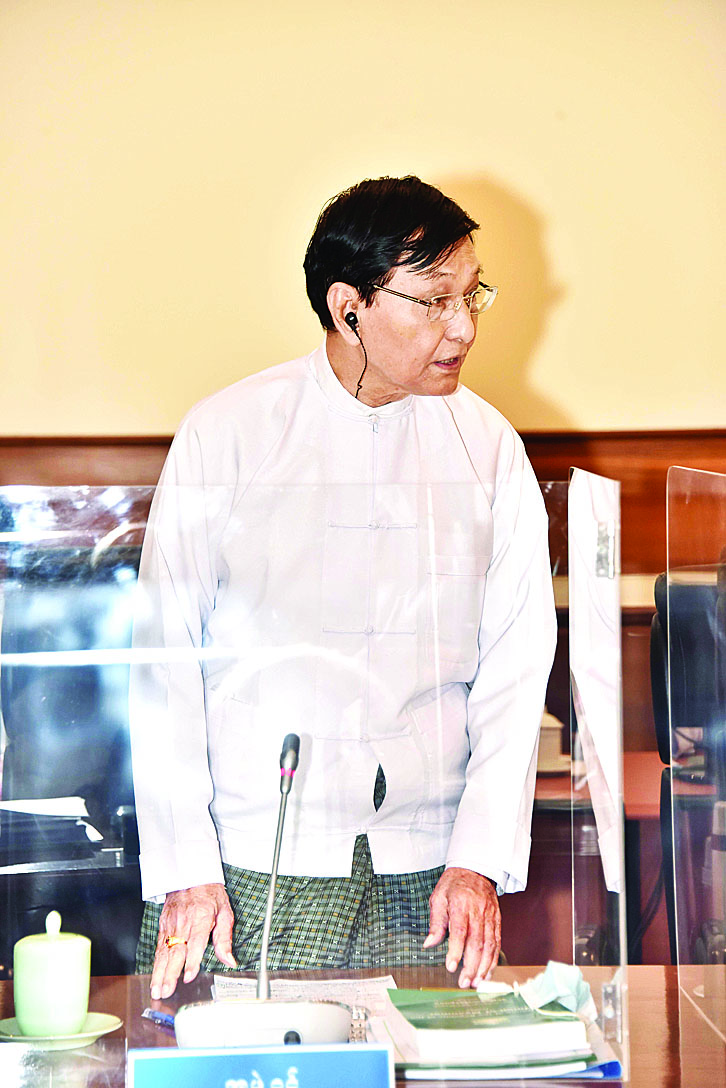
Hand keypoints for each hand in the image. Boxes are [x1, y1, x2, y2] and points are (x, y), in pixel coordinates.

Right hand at [150, 883, 235, 998]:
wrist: (190, 874)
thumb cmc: (210, 893)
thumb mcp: (225, 911)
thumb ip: (225, 938)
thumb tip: (229, 960)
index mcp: (201, 917)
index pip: (195, 943)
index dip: (192, 961)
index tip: (188, 976)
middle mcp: (184, 922)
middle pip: (176, 950)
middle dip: (170, 973)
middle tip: (166, 991)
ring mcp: (171, 924)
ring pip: (163, 952)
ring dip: (159, 973)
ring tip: (156, 990)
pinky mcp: (163, 926)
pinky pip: (159, 947)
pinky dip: (155, 963)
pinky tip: (154, 977)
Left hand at [423, 867, 500, 988]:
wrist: (475, 869)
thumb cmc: (453, 885)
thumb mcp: (438, 898)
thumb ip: (436, 923)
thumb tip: (428, 944)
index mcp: (460, 903)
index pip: (460, 931)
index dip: (456, 951)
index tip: (451, 967)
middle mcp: (478, 910)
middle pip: (477, 942)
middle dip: (471, 966)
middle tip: (464, 983)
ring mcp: (490, 915)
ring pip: (490, 945)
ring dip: (484, 967)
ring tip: (477, 983)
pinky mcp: (497, 920)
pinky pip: (497, 942)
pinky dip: (494, 959)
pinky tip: (487, 972)